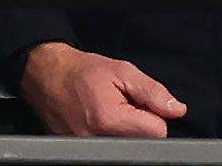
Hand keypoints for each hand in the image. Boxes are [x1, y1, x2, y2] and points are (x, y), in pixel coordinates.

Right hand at [19, 41, 186, 136]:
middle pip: (143, 142)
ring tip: (109, 111)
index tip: (138, 103)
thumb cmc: (79, 71)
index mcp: (112, 119)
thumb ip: (153, 92)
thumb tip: (176, 109)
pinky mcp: (81, 151)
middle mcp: (99, 140)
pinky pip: (110, 148)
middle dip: (139, 124)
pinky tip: (99, 119)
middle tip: (122, 105)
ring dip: (125, 131)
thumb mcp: (122, 71)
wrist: (45, 74)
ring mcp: (89, 148)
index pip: (159, 131)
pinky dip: (110, 136)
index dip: (153, 113)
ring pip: (128, 146)